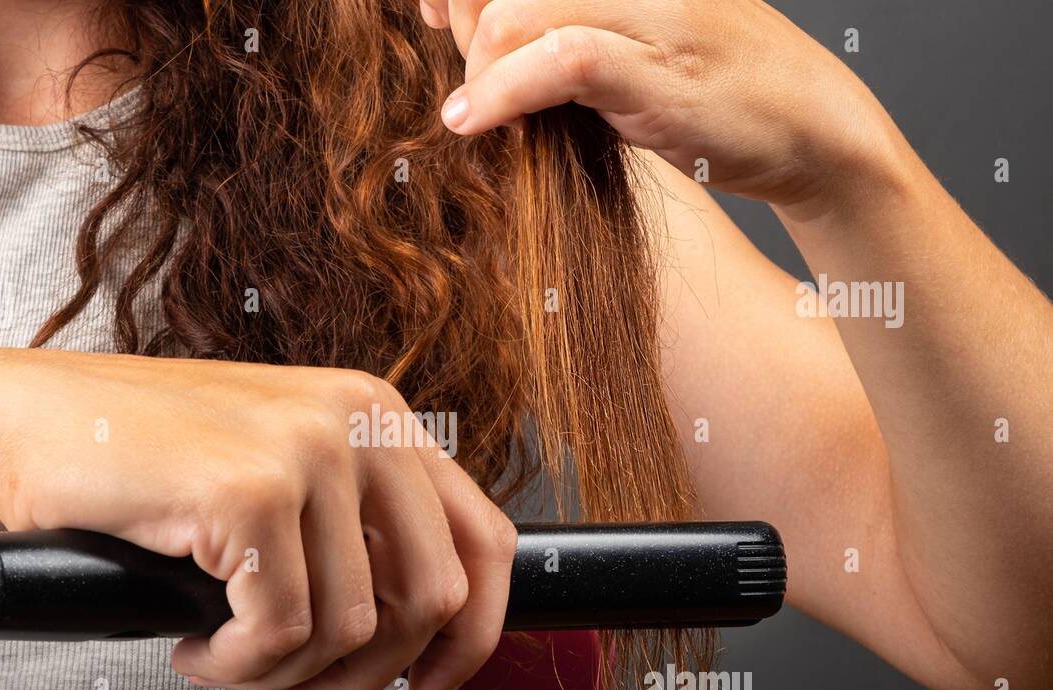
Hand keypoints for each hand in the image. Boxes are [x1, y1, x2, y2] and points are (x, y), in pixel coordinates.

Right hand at [0, 349, 515, 689]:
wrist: (22, 424)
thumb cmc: (142, 460)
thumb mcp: (276, 473)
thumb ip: (350, 525)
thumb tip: (414, 630)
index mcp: (377, 414)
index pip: (485, 538)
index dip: (475, 634)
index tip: (433, 686)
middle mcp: (359, 421)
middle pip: (434, 599)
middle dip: (369, 671)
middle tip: (295, 684)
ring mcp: (308, 451)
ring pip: (352, 629)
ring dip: (284, 670)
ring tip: (226, 651)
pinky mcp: (251, 492)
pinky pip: (280, 634)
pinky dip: (237, 664)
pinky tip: (197, 644)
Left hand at [420, 0, 904, 212]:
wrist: (810, 126)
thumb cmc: (715, 87)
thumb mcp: (636, 37)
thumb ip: (569, 21)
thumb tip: (477, 27)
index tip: (431, 12)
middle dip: (464, 27)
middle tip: (463, 79)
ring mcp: (651, 7)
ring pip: (519, 11)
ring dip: (476, 68)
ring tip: (469, 110)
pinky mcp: (657, 64)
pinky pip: (557, 59)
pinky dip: (500, 92)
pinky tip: (472, 120)